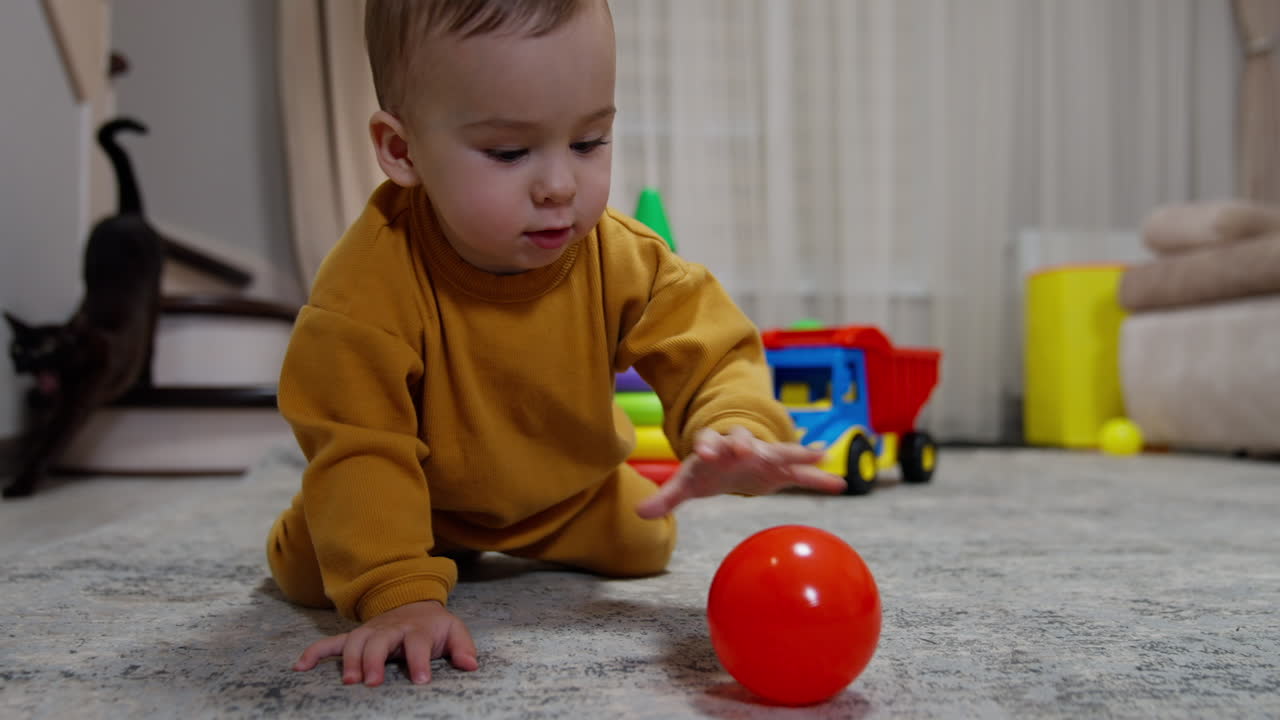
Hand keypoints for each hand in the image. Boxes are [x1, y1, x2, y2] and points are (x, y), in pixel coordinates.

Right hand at [293, 600, 477, 685]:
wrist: (413, 603)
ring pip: (355, 641)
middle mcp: (391, 629)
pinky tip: (300, 668)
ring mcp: (370, 632)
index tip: (421, 681)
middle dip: (375, 661)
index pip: (419, 643)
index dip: (420, 661)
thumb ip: (463, 649)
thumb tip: (471, 665)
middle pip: (380, 641)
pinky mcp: (355, 637)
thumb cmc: (435, 627)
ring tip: (348, 682)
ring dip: (348, 660)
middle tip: (372, 683)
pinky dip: (314, 652)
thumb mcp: (455, 632)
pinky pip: (331, 642)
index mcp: (418, 629)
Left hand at [635, 425, 845, 518]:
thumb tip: (640, 514)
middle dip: (747, 443)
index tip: (704, 450)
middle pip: (745, 440)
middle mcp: (742, 445)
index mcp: (716, 445)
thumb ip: (667, 496)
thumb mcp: (687, 482)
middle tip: (750, 448)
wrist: (731, 458)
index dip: (706, 444)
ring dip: (798, 452)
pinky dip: (819, 477)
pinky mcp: (781, 469)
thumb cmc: (707, 469)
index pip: (708, 440)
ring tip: (820, 453)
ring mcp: (765, 454)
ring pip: (782, 451)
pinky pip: (803, 473)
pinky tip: (839, 482)